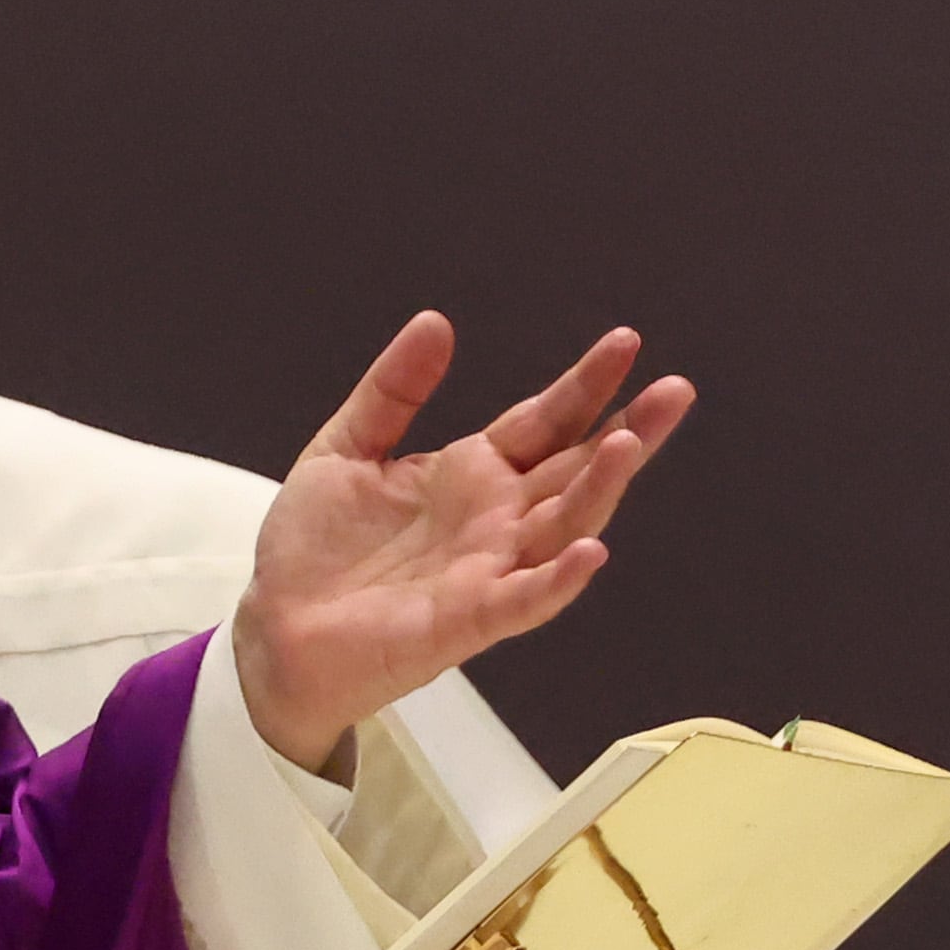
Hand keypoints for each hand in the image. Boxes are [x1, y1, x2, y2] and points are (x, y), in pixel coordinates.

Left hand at [234, 314, 693, 771]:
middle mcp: (495, 520)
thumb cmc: (314, 549)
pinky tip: (591, 551)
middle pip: (576, 470)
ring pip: (563, 527)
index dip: (584, 385)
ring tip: (629, 442)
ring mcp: (488, 570)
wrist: (274, 627)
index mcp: (472, 474)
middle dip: (627, 428)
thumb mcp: (345, 450)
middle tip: (675, 388)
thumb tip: (435, 322)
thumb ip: (391, 391)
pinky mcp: (466, 621)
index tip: (625, 343)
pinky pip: (524, 600)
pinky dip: (559, 579)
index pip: (545, 422)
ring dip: (600, 488)